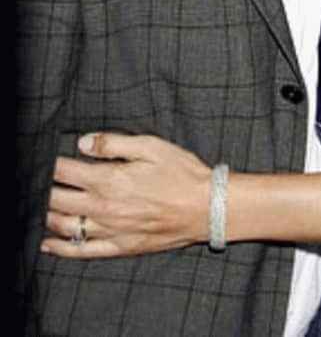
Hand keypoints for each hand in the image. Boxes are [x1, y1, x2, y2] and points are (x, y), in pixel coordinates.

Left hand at [41, 133, 211, 258]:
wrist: (206, 207)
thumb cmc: (182, 173)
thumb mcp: (151, 146)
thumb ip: (113, 143)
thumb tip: (83, 142)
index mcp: (109, 179)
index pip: (66, 171)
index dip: (51, 163)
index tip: (45, 158)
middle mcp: (104, 207)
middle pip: (58, 200)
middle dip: (45, 189)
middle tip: (39, 181)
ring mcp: (110, 230)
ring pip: (65, 226)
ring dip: (48, 215)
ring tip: (42, 206)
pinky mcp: (119, 246)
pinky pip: (82, 251)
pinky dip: (61, 248)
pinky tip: (49, 243)